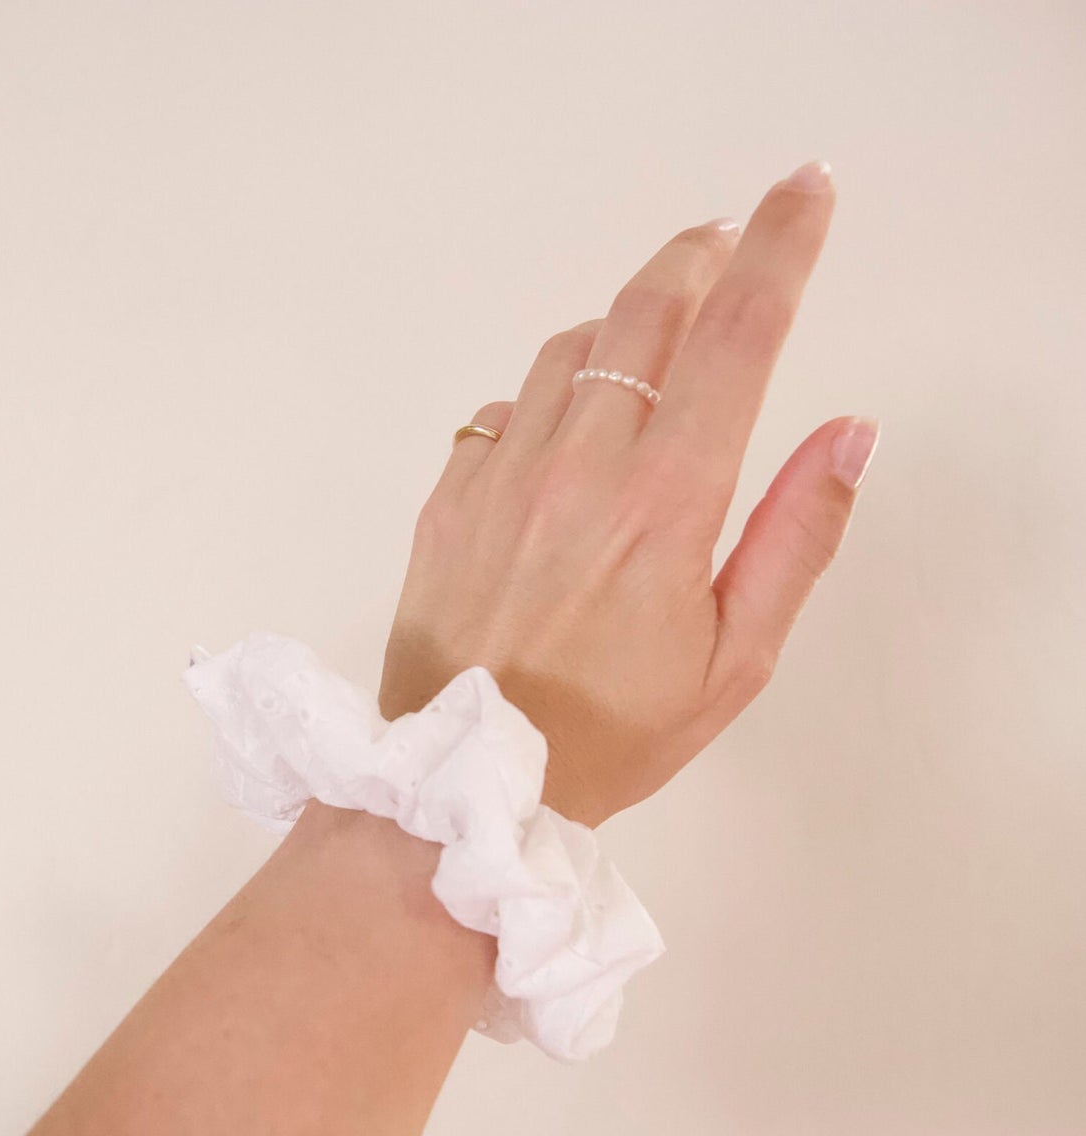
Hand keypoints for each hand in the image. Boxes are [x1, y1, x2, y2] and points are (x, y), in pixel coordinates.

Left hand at [377, 159, 879, 829]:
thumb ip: (796, 538)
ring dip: (622, 323)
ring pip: (567, 350)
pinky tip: (564, 428)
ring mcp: (499, 477)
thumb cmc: (612, 736)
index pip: (737, 336)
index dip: (781, 247)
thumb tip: (847, 431)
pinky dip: (546, 393)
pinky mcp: (446, 500)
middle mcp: (578, 466)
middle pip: (643, 311)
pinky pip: (502, 408)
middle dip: (698, 255)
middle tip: (729, 241)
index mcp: (664, 503)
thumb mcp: (734, 662)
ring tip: (654, 340)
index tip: (806, 192)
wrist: (463, 784)